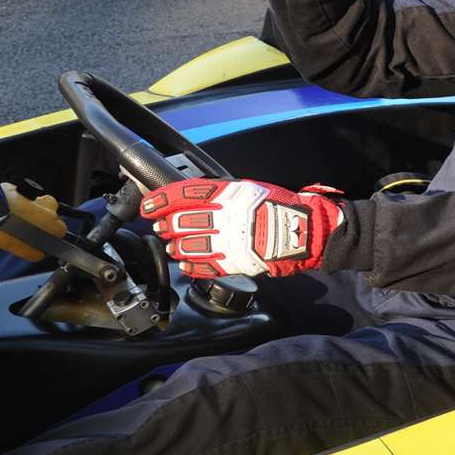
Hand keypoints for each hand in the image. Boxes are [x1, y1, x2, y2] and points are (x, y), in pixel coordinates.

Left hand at [141, 178, 344, 278]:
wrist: (304, 230)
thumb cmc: (278, 206)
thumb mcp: (248, 188)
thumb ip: (221, 193)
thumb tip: (193, 197)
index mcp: (228, 195)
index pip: (184, 194)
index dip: (162, 200)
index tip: (150, 206)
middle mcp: (225, 217)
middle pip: (182, 222)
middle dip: (166, 226)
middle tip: (161, 227)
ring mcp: (230, 242)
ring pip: (190, 246)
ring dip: (176, 248)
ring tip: (173, 248)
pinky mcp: (236, 262)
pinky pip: (206, 266)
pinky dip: (192, 267)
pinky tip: (186, 266)